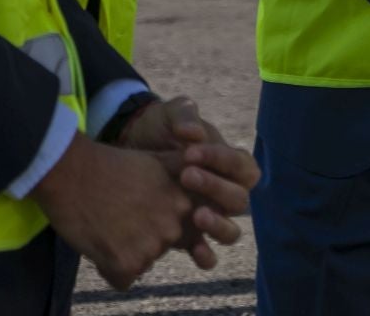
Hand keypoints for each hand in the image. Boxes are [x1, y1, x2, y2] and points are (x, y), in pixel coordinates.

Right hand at [29, 134, 190, 289]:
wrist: (72, 171)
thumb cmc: (110, 164)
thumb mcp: (157, 160)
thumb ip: (182, 174)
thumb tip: (194, 180)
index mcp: (183, 204)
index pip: (176, 229)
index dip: (151, 219)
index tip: (135, 205)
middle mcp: (174, 227)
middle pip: (157, 248)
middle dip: (137, 238)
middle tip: (116, 215)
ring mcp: (152, 247)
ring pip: (140, 264)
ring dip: (122, 253)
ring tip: (105, 225)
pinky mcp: (128, 263)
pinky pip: (122, 280)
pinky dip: (108, 268)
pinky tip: (98, 242)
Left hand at [116, 96, 261, 269]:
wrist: (127, 148)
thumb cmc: (158, 128)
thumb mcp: (169, 114)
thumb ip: (183, 115)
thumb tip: (192, 131)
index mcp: (227, 162)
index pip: (243, 166)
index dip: (222, 160)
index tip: (190, 152)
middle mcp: (223, 193)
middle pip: (239, 199)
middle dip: (216, 188)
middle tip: (186, 176)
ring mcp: (208, 216)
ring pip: (231, 230)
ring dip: (218, 224)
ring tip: (196, 215)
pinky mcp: (188, 236)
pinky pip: (208, 254)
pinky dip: (206, 255)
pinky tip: (194, 249)